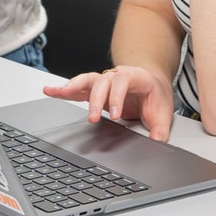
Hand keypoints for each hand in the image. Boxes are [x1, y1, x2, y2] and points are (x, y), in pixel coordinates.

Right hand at [45, 65, 175, 140]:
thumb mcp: (164, 110)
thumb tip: (157, 140)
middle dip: (96, 100)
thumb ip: (161, 126)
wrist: (152, 83)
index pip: (124, 81)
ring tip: (60, 92)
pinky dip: (64, 90)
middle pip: (103, 81)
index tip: (115, 115)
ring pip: (88, 80)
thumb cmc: (155, 95)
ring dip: (73, 86)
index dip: (117, 96)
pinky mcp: (95, 89)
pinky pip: (78, 87)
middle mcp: (118, 75)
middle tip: (92, 118)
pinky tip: (50, 91)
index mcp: (136, 77)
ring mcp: (105, 81)